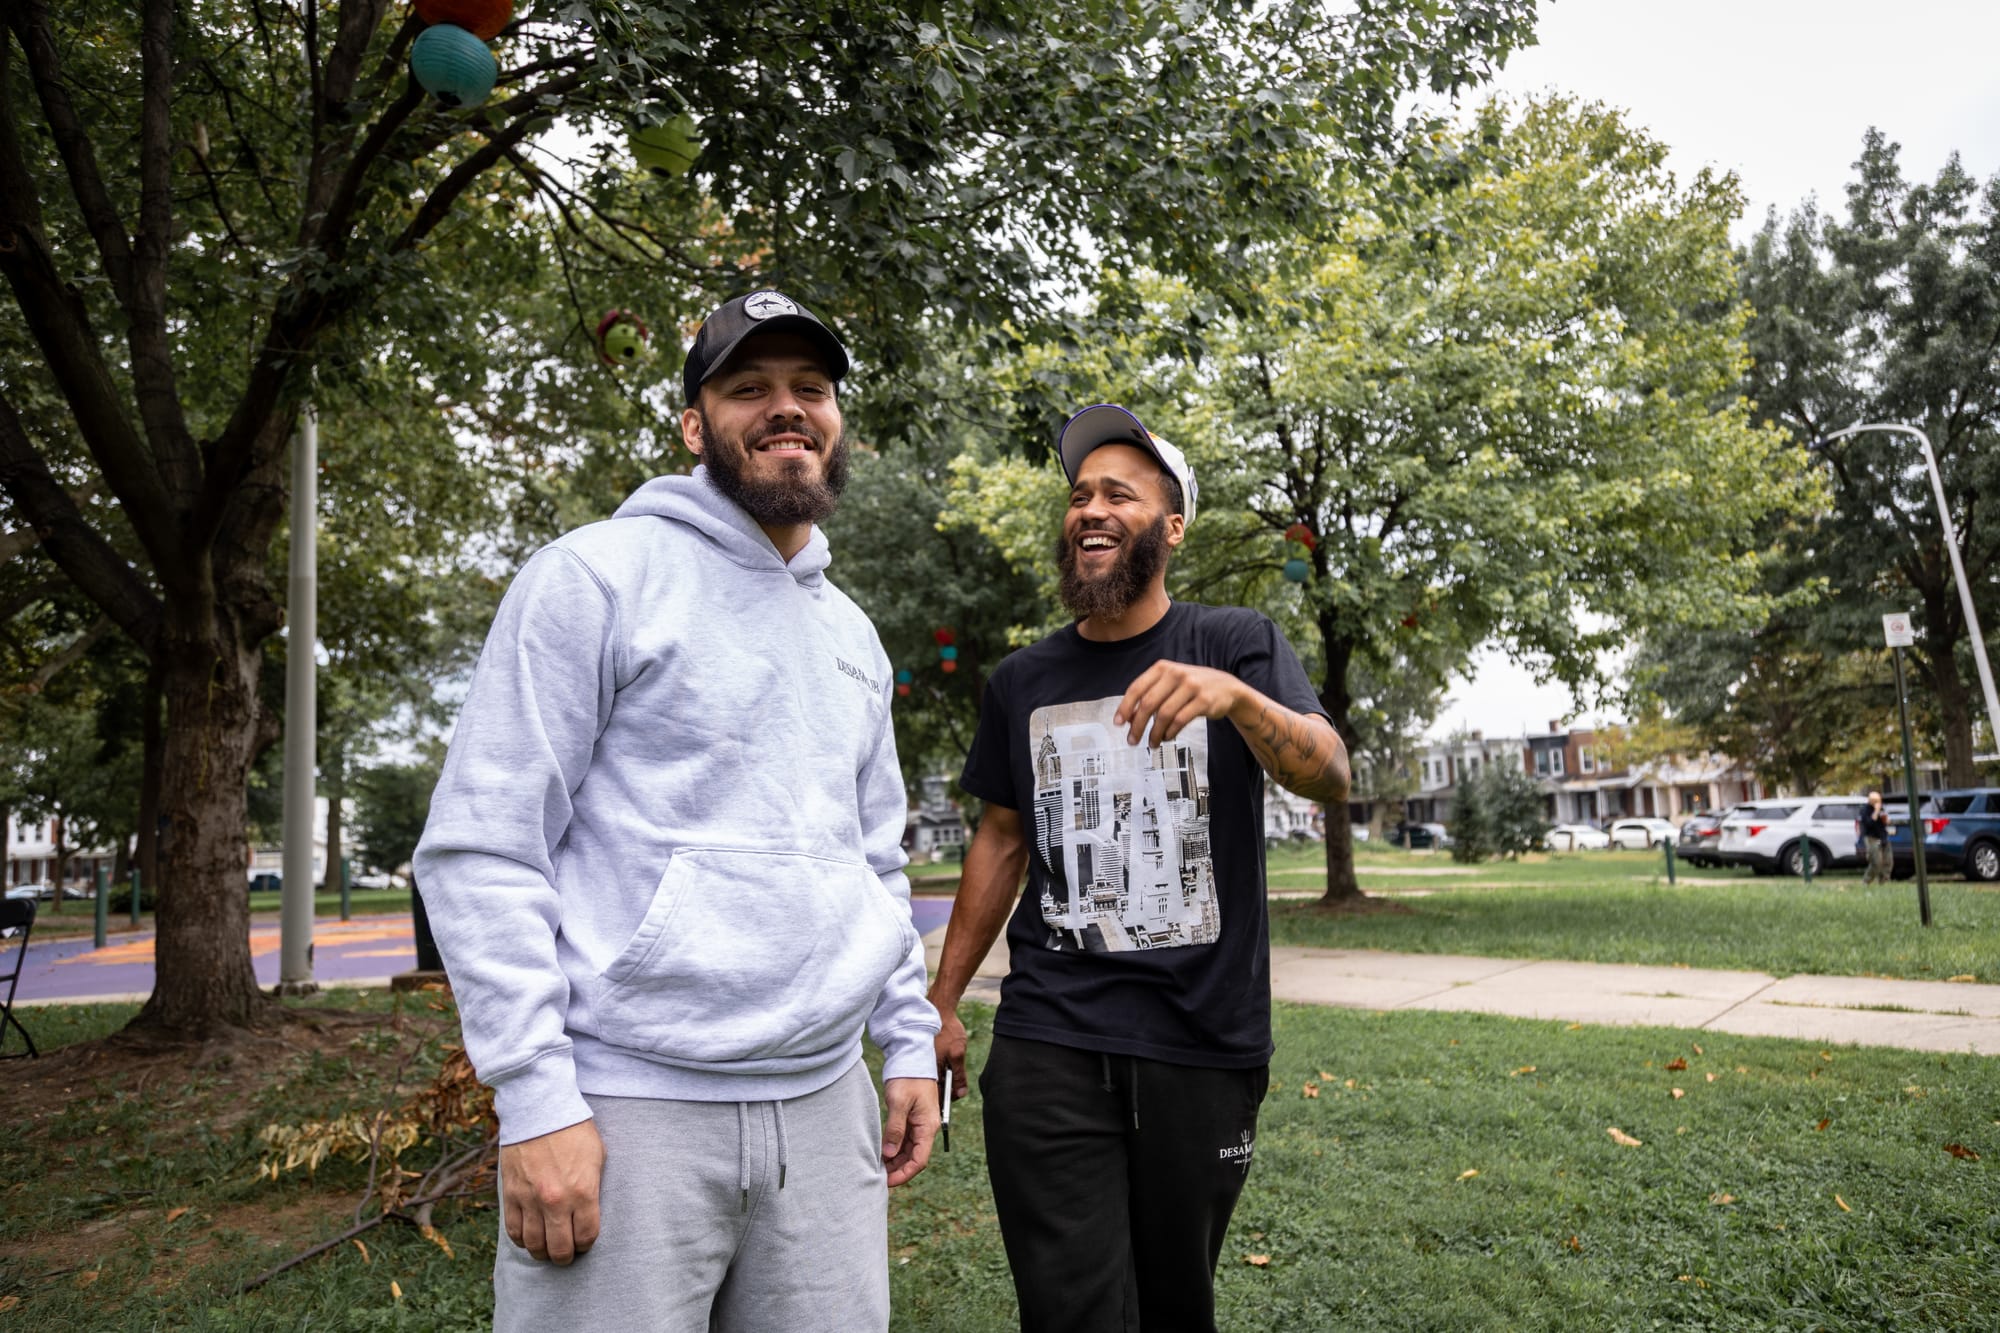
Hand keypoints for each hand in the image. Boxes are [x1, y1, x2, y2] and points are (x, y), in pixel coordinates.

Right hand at [500, 1119, 604, 1264]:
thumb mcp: (597, 1157)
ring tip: (548, 1248)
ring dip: (542, 1252)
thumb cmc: (573, 1130)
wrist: (539, 1109)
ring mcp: (531, 1199)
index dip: (586, 1244)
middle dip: (565, 1256)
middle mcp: (556, 1201)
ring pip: (534, 1245)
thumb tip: (590, 1211)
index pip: (586, 1236)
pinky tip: (529, 1236)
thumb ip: (593, 1188)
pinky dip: (522, 1240)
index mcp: (583, 1191)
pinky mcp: (511, 1195)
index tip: (584, 1242)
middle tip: (566, 1253)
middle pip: (560, 1248)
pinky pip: (514, 1231)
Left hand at [881, 1076, 939, 1187]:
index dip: (904, 1174)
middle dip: (898, 1170)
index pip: (919, 1159)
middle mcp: (926, 1128)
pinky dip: (894, 1149)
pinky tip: (882, 1154)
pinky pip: (904, 1140)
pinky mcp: (911, 1119)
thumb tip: (889, 1153)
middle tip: (878, 1177)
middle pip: (914, 1158)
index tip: (888, 1181)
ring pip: (908, 1151)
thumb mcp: (899, 1102)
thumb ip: (895, 1129)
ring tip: (878, 1167)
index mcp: (928, 1126)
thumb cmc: (907, 1078)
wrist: (910, 1058)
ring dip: (895, 1161)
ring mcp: (919, 1124)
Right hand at [933, 1004, 970, 1101]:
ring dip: (944, 1079)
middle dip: (946, 1091)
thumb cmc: (948, 1030)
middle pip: (934, 1089)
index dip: (946, 1101)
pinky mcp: (927, 1056)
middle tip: (957, 1086)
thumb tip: (961, 1094)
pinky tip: (948, 1061)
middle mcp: (924, 1069)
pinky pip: (934, 1069)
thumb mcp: (958, 1054)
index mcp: (930, 1071)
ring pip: (935, 1079)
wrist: (940, 1011)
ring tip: (953, 1071)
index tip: (955, 1099)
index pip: (936, 1096)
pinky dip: (942, 1070)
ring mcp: (925, 1062)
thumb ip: (959, 1076)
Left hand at [1114, 660, 1244, 746]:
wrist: (1227, 688)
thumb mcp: (1170, 685)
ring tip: (1151, 743)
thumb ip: (1150, 696)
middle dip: (1137, 725)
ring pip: (1164, 714)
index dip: (1125, 707)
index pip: (1137, 688)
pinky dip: (1170, 732)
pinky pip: (1180, 720)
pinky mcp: (1204, 701)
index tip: (1118, 723)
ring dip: (1154, 733)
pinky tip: (1166, 737)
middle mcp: (1176, 674)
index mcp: (1163, 668)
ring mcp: (1191, 686)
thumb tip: (1129, 718)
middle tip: (1132, 740)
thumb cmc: (1193, 687)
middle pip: (1148, 703)